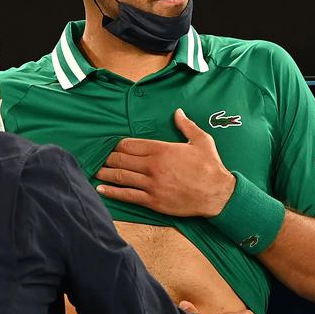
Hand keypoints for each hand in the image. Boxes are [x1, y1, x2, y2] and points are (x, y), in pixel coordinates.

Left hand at [95, 109, 234, 216]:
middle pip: (121, 159)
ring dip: (105, 173)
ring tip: (96, 171)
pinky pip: (127, 195)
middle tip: (100, 158)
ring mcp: (151, 184)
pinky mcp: (153, 201)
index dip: (117, 145)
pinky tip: (101, 188)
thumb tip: (177, 112)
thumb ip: (186, 125)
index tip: (112, 146)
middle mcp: (152, 166)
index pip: (130, 145)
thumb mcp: (201, 140)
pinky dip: (112, 191)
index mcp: (161, 149)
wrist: (218, 194)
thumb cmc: (210, 166)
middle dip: (108, 158)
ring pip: (120, 176)